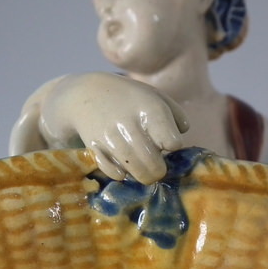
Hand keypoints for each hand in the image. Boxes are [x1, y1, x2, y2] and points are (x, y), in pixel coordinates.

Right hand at [39, 72, 188, 183]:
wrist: (86, 94)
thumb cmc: (128, 98)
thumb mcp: (155, 96)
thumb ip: (176, 115)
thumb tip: (181, 137)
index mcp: (151, 109)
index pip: (173, 143)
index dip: (171, 145)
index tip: (165, 141)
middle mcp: (131, 124)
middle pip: (155, 166)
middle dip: (159, 170)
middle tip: (155, 165)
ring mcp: (111, 137)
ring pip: (136, 173)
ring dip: (142, 174)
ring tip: (141, 165)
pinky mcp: (95, 148)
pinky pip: (114, 173)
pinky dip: (120, 173)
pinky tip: (122, 166)